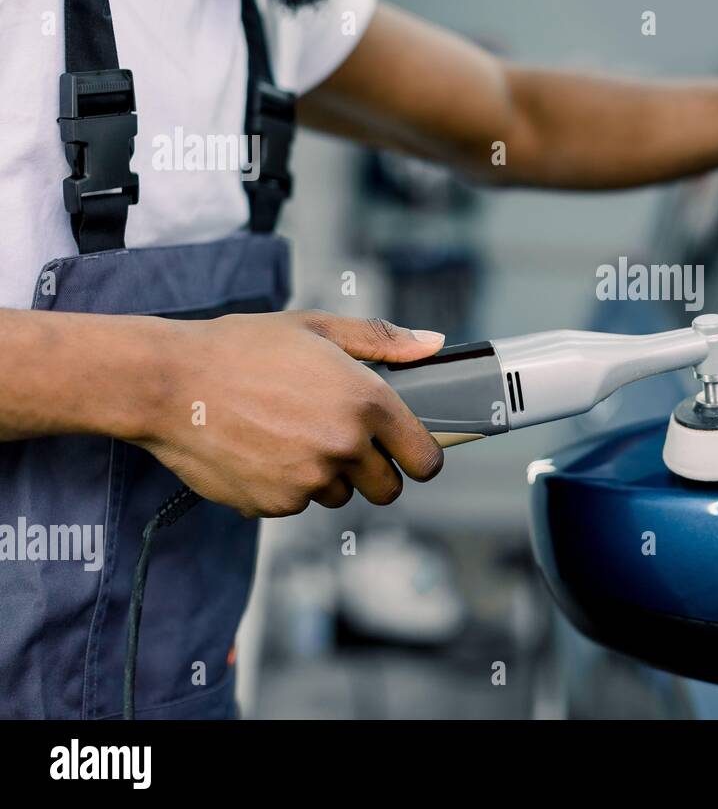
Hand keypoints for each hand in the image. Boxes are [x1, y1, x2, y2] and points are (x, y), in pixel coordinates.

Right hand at [135, 311, 445, 517]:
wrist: (169, 383)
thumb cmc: (243, 348)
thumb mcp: (317, 328)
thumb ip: (382, 341)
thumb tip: (433, 346)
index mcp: (366, 403)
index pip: (425, 459)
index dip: (420, 457)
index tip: (407, 452)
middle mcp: (345, 447)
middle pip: (388, 488)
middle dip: (375, 472)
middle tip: (344, 442)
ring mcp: (309, 481)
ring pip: (340, 495)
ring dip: (327, 476)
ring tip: (290, 434)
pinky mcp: (273, 504)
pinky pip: (296, 504)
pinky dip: (285, 486)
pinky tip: (261, 450)